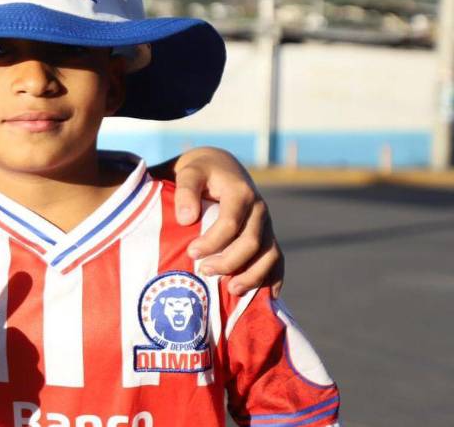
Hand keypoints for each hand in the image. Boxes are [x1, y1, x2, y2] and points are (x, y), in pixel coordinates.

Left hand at [168, 147, 282, 295]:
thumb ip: (185, 191)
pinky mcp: (268, 235)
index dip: (213, 242)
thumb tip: (186, 219)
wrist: (221, 167)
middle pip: (251, 243)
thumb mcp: (189, 172)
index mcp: (240, 193)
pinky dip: (274, 278)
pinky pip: (277, 259)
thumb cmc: (200, 173)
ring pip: (269, 255)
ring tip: (231, 290)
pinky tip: (267, 296)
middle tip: (203, 271)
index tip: (192, 253)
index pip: (231, 223)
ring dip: (253, 276)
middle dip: (229, 262)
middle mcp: (259, 209)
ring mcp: (266, 224)